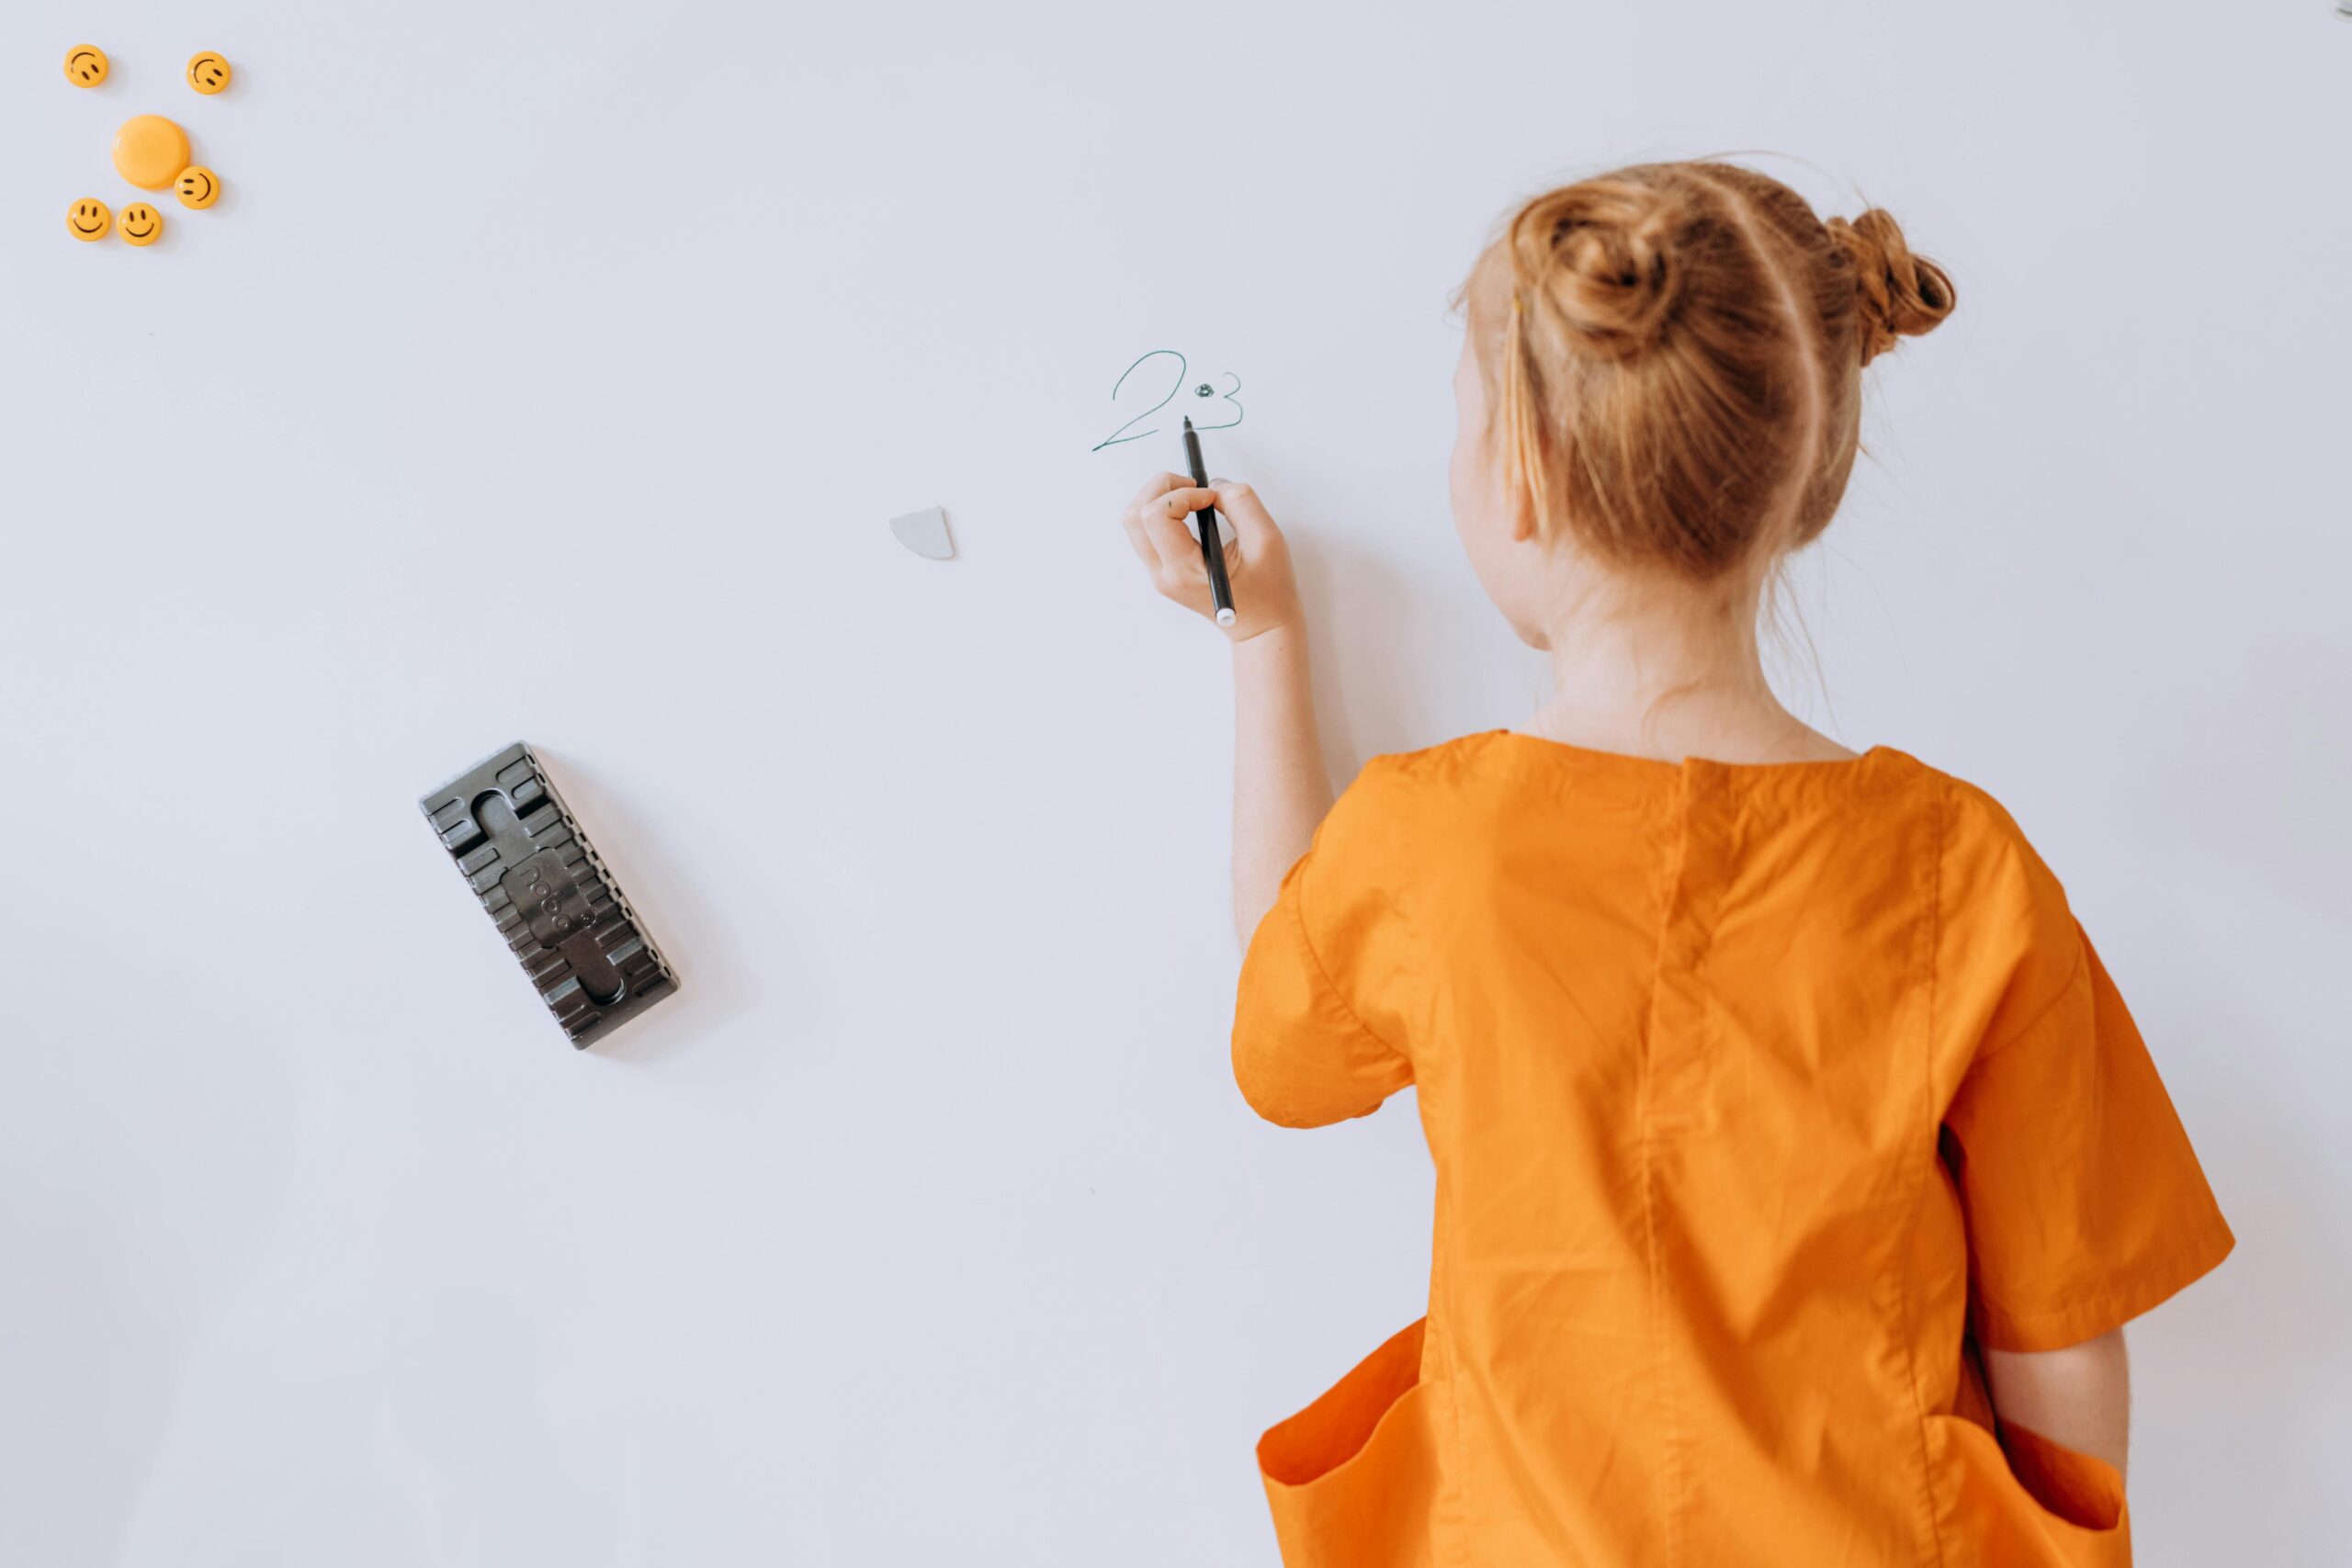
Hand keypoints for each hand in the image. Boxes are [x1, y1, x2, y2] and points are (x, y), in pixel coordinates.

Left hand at [1117, 472, 1302, 641]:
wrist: (1262, 627)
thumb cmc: (1269, 591)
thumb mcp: (1267, 539)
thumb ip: (1241, 503)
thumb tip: (1214, 484)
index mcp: (1185, 571)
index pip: (1156, 515)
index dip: (1183, 493)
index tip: (1211, 498)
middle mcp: (1164, 574)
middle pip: (1134, 515)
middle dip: (1162, 488)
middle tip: (1194, 487)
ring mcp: (1159, 574)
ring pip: (1135, 521)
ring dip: (1159, 498)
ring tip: (1192, 497)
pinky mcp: (1163, 570)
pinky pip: (1146, 531)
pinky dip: (1162, 511)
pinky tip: (1189, 511)